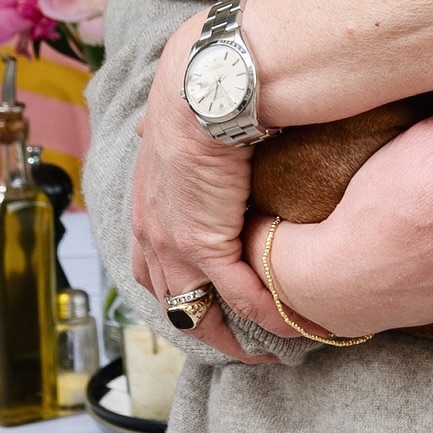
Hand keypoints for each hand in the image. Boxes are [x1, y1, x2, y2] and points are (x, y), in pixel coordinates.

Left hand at [130, 12, 293, 360]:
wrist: (201, 86)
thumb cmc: (194, 93)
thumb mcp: (170, 124)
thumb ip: (168, 140)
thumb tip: (157, 129)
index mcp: (144, 206)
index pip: (153, 266)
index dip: (179, 288)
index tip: (206, 301)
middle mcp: (151, 233)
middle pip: (171, 300)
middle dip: (201, 325)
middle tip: (234, 340)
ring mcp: (175, 244)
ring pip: (199, 310)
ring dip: (231, 333)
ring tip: (263, 345)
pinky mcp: (207, 243)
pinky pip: (239, 293)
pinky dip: (265, 310)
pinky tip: (288, 318)